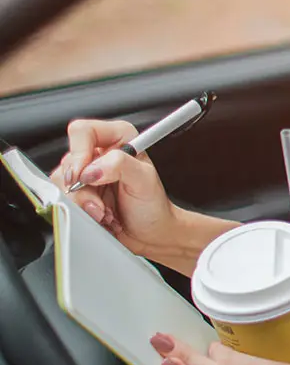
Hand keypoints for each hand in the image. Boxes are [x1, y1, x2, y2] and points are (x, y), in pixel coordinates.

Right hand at [48, 119, 179, 258]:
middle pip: (69, 160)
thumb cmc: (152, 206)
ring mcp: (86, 173)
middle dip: (83, 187)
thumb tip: (91, 169)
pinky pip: (63, 198)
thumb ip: (120, 165)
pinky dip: (80, 210)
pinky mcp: (78, 193)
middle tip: (100, 202)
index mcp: (118, 138)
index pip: (83, 131)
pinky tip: (98, 215)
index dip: (79, 153)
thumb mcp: (144, 180)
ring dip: (83, 202)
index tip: (86, 175)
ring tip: (104, 211)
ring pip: (62, 182)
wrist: (150, 233)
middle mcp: (100, 153)